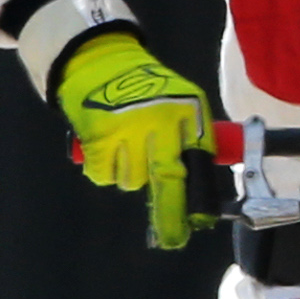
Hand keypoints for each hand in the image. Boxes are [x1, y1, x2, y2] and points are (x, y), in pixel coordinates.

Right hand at [52, 27, 207, 250]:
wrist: (99, 59)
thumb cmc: (145, 89)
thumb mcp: (181, 103)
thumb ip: (192, 141)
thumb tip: (200, 194)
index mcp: (188, 113)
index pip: (200, 163)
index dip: (199, 197)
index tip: (199, 221)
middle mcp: (161, 121)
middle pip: (169, 180)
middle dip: (171, 215)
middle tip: (173, 239)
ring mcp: (129, 128)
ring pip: (132, 181)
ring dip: (128, 175)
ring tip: (125, 147)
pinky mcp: (99, 135)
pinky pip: (103, 175)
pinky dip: (102, 169)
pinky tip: (104, 147)